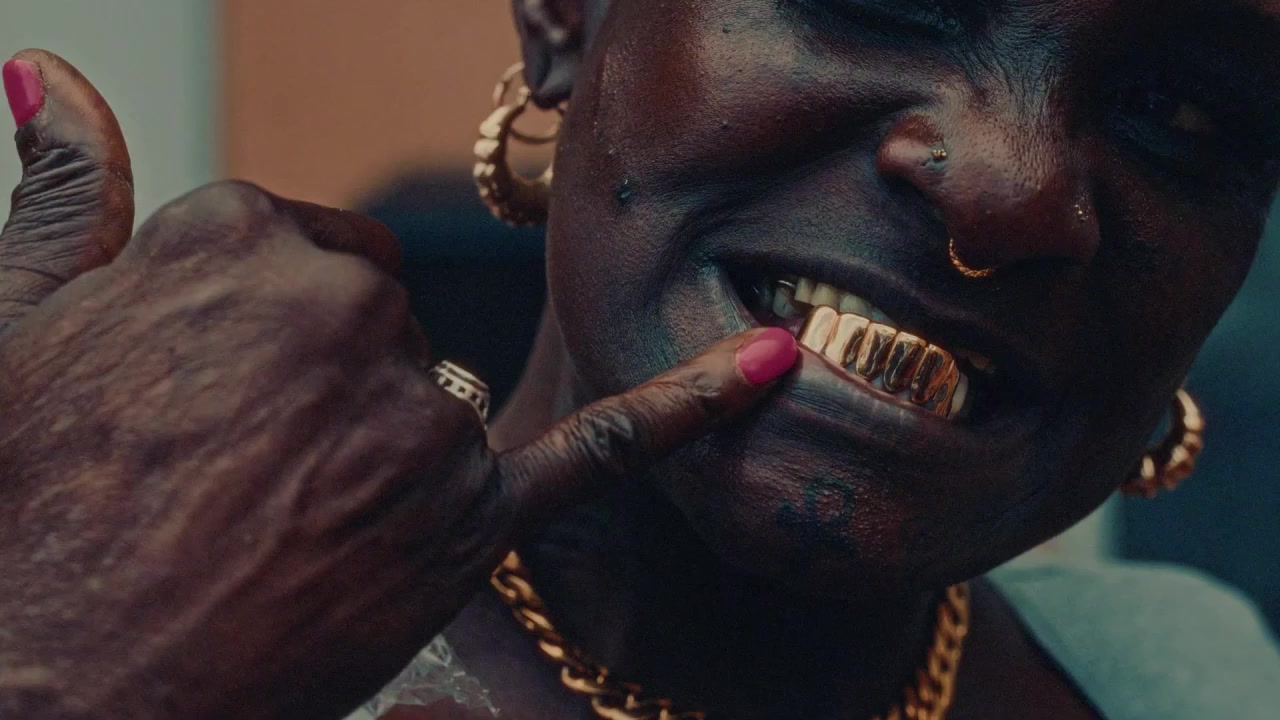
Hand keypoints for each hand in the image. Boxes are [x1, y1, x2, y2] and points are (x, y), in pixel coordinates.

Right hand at [0, 51, 797, 719]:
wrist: (58, 689)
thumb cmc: (25, 514)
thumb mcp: (17, 331)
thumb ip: (62, 193)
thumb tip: (51, 73)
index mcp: (243, 242)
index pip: (302, 244)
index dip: (255, 325)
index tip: (210, 387)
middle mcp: (346, 314)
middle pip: (375, 315)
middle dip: (320, 377)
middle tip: (233, 464)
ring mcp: (418, 422)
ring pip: (429, 395)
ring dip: (373, 446)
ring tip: (274, 516)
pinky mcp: (471, 522)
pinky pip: (601, 451)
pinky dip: (690, 407)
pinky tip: (767, 365)